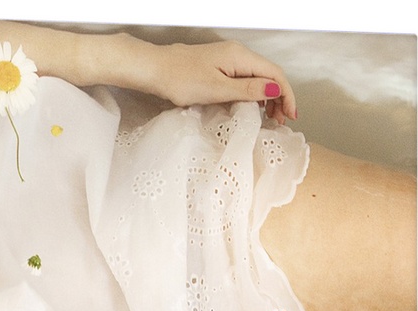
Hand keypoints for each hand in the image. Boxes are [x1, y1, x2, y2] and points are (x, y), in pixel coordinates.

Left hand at [145, 41, 296, 124]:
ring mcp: (227, 60)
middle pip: (268, 76)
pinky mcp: (217, 67)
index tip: (290, 116)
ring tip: (269, 118)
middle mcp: (237, 54)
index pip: (275, 75)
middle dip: (279, 98)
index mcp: (240, 57)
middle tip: (280, 122)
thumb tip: (274, 89)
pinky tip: (251, 107)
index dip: (287, 96)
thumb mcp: (217, 89)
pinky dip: (251, 94)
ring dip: (266, 98)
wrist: (153, 69)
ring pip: (256, 78)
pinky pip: (243, 79)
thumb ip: (247, 89)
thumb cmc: (179, 79)